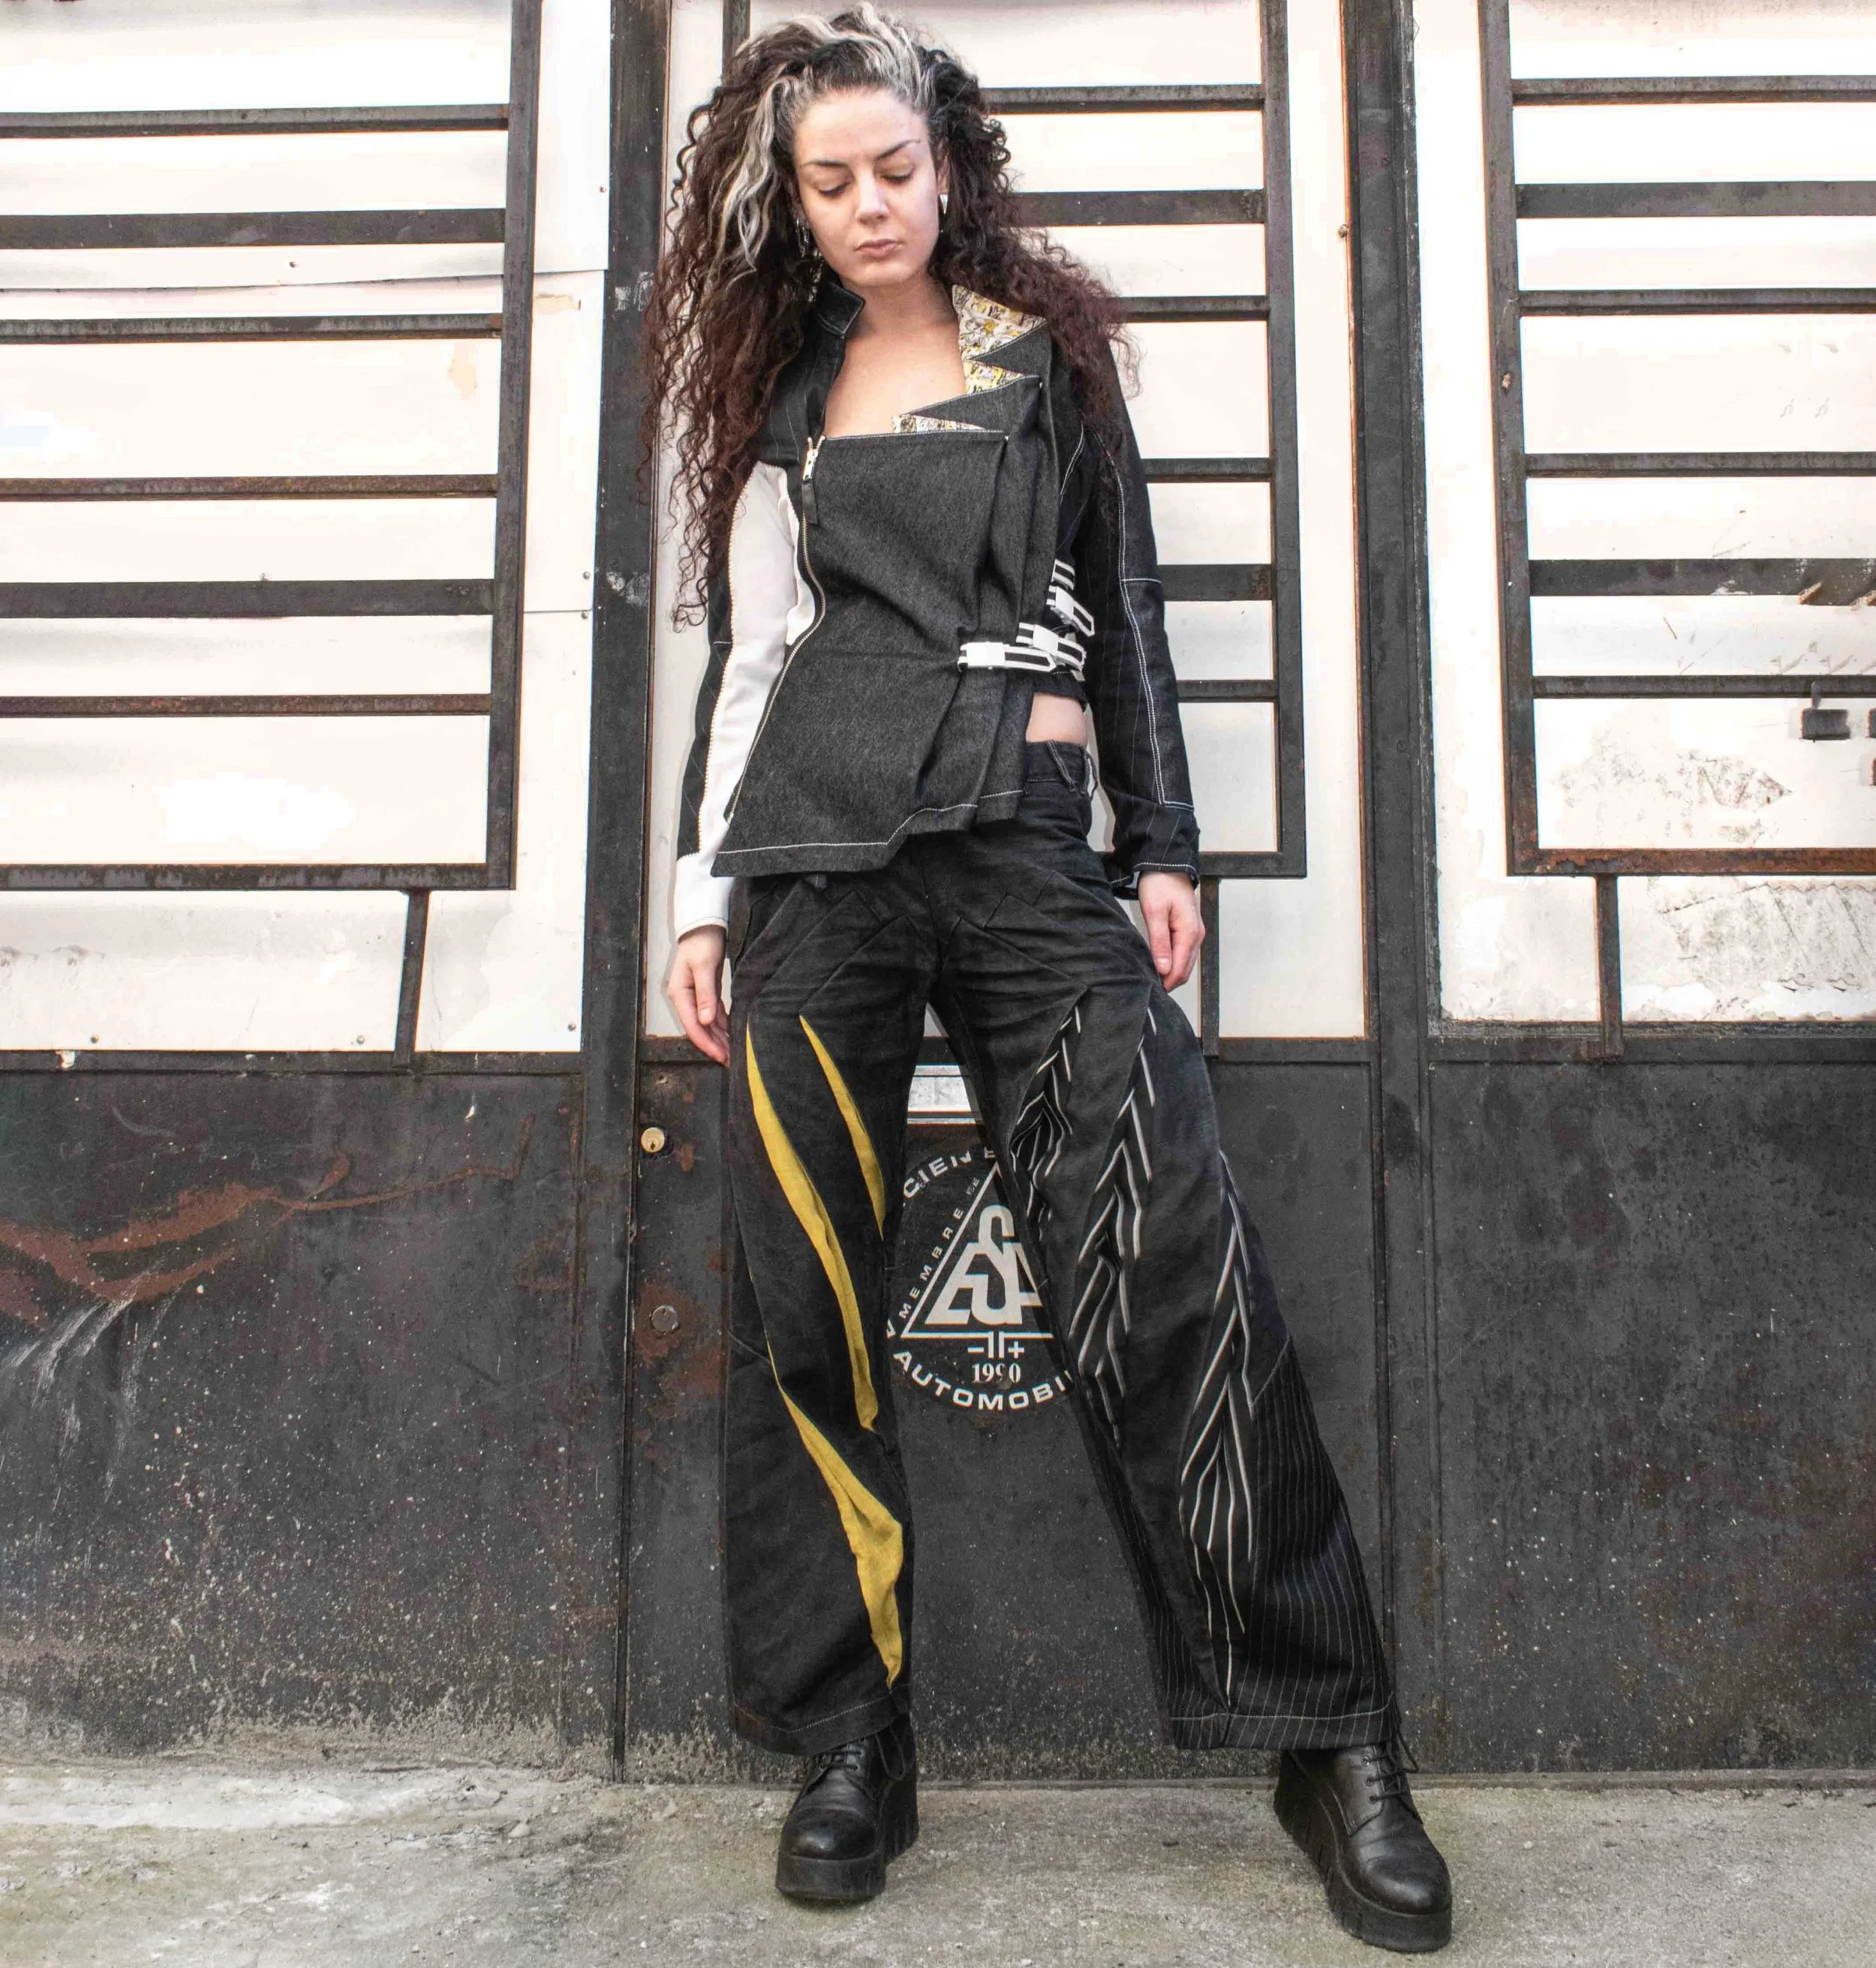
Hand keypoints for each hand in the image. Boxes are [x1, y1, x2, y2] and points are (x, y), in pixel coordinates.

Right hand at [665, 925, 728, 1063]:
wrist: (704, 923)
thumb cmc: (702, 941)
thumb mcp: (704, 967)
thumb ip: (705, 994)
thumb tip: (705, 1021)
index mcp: (680, 994)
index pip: (693, 1026)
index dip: (706, 1044)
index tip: (721, 1056)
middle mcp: (685, 998)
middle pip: (699, 1028)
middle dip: (714, 1045)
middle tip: (731, 1061)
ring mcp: (695, 995)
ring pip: (707, 1023)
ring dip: (719, 1038)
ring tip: (732, 1052)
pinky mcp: (706, 991)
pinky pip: (713, 1014)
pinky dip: (722, 1025)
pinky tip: (731, 1034)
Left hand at [1137, 872, 1202, 990]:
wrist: (1168, 865)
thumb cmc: (1160, 884)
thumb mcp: (1154, 912)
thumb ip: (1159, 942)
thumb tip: (1164, 969)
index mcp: (1190, 933)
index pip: (1180, 969)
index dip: (1166, 983)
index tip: (1150, 989)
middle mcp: (1197, 936)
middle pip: (1185, 970)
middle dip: (1169, 981)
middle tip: (1148, 987)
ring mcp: (1195, 933)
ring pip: (1185, 964)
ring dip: (1171, 973)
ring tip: (1151, 977)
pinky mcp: (1189, 931)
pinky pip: (1183, 954)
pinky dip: (1173, 963)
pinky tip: (1159, 964)